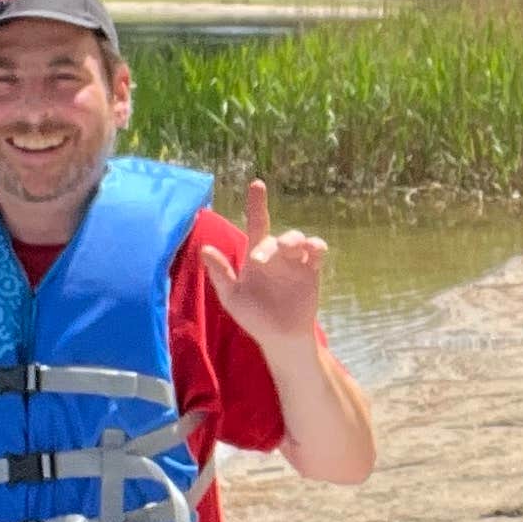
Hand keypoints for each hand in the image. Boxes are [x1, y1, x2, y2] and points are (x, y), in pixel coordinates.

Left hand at [202, 179, 327, 348]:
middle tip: (259, 260)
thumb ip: (220, 273)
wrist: (280, 337)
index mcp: (257, 255)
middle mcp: (277, 255)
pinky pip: (318, 251)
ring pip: (299, 239)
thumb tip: (204, 249)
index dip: (257, 203)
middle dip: (270, 246)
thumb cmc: (254, 317)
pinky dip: (316, 247)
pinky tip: (312, 251)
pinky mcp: (312, 271)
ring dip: (293, 240)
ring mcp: (296, 262)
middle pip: (277, 237)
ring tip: (287, 248)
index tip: (257, 184)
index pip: (257, 223)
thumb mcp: (232, 297)